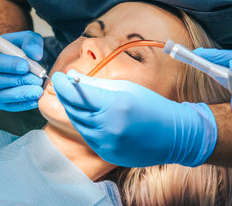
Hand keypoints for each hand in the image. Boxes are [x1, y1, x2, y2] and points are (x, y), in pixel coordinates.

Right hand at [0, 31, 43, 111]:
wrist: (16, 59)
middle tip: (36, 80)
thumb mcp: (26, 37)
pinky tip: (35, 100)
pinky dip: (21, 105)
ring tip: (37, 91)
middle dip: (16, 81)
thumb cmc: (18, 46)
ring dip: (19, 95)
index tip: (25, 66)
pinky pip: (6, 106)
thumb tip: (35, 55)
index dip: (6, 65)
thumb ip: (32, 42)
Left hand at [52, 70, 216, 166]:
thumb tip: (73, 78)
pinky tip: (90, 115)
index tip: (58, 77)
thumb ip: (97, 85)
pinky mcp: (107, 154)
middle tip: (62, 85)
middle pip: (74, 110)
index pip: (78, 94)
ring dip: (74, 111)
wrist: (173, 136)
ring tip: (77, 99)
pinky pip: (88, 137)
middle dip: (66, 96)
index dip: (63, 85)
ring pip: (79, 124)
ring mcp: (107, 144)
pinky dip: (86, 125)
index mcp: (114, 105)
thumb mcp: (126, 88)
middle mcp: (108, 127)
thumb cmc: (151, 106)